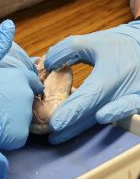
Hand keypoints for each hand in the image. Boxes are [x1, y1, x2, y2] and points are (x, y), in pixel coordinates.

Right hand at [0, 20, 41, 149]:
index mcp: (19, 77)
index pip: (32, 80)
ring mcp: (24, 117)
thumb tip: (9, 23)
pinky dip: (8, 133)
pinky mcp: (19, 136)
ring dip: (12, 117)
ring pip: (22, 118)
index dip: (21, 83)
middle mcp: (26, 97)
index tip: (9, 89)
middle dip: (15, 101)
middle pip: (27, 100)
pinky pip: (17, 135)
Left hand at [44, 23, 139, 142]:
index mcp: (110, 76)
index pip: (89, 98)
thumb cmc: (118, 46)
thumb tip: (48, 63)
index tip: (55, 124)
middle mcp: (123, 92)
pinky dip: (101, 125)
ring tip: (61, 137)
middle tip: (51, 135)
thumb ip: (68, 50)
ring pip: (104, 120)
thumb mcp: (92, 42)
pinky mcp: (136, 105)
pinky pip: (119, 119)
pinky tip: (89, 129)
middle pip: (94, 114)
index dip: (72, 111)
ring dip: (82, 129)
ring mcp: (132, 101)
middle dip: (72, 126)